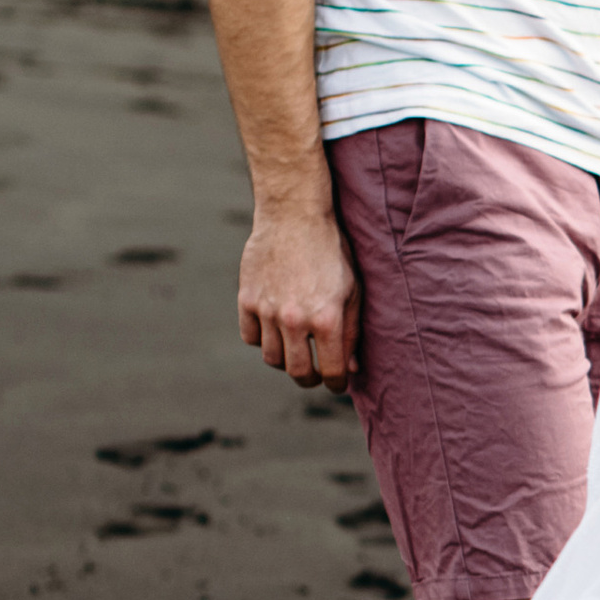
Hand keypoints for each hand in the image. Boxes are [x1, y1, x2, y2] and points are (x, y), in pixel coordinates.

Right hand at [238, 193, 359, 389]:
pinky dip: (262, 339)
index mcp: (326, 319)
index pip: (331, 372)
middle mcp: (295, 319)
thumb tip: (350, 369)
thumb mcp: (352, 291)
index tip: (338, 383)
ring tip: (296, 351)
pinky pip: (251, 337)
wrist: (294, 215)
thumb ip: (352, 332)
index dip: (337, 384)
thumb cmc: (331, 252)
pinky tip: (275, 330)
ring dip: (286, 360)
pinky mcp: (247, 299)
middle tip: (315, 373)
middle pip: (297, 373)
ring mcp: (267, 310)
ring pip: (272, 358)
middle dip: (310, 379)